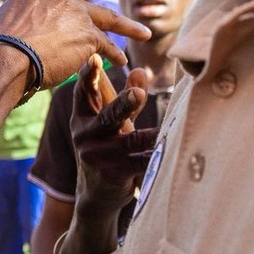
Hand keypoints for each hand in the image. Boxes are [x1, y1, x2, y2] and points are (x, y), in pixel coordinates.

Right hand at [0, 0, 159, 88]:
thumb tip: (20, 20)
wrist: (4, 58)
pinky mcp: (86, 34)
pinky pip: (106, 45)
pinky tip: (121, 61)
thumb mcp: (4, 17)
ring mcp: (75, 12)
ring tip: (145, 32)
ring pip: (110, 17)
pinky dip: (113, 54)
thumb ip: (21, 13)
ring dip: (129, 25)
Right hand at [73, 59, 159, 212]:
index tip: (93, 58)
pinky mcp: (112, 174)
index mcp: (82, 117)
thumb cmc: (106, 148)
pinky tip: (171, 153)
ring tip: (164, 131)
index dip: (88, 75)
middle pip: (107, 116)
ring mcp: (98, 156)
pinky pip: (141, 162)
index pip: (83, 92)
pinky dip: (158, 157)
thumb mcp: (110, 123)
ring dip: (149, 135)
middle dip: (123, 104)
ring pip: (129, 141)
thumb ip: (124, 98)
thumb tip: (140, 70)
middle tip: (138, 93)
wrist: (95, 195)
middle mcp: (85, 134)